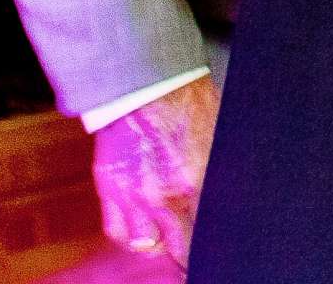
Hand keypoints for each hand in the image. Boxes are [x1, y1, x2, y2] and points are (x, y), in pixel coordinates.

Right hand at [90, 74, 219, 268]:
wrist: (145, 79)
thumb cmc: (188, 101)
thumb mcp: (217, 138)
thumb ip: (215, 176)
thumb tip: (224, 201)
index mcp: (196, 180)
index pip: (205, 232)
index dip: (211, 246)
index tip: (216, 249)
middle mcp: (163, 194)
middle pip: (179, 246)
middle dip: (188, 252)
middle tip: (193, 252)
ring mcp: (132, 194)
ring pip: (146, 245)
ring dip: (159, 244)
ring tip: (169, 237)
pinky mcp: (108, 186)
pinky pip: (117, 231)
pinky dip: (131, 237)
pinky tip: (143, 233)